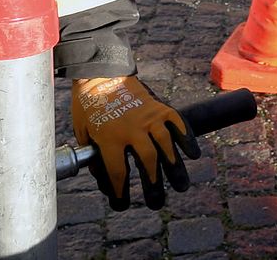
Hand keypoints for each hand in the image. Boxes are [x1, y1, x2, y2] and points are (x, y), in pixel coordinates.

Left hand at [71, 76, 199, 210]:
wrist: (101, 72)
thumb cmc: (88, 104)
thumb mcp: (83, 132)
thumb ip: (94, 156)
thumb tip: (103, 178)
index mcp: (110, 137)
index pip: (118, 173)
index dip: (120, 193)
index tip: (121, 204)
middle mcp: (133, 129)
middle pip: (148, 163)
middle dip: (153, 186)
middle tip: (156, 203)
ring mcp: (149, 117)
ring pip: (166, 147)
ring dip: (174, 169)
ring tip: (180, 186)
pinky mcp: (160, 107)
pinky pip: (177, 124)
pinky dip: (187, 139)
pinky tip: (193, 154)